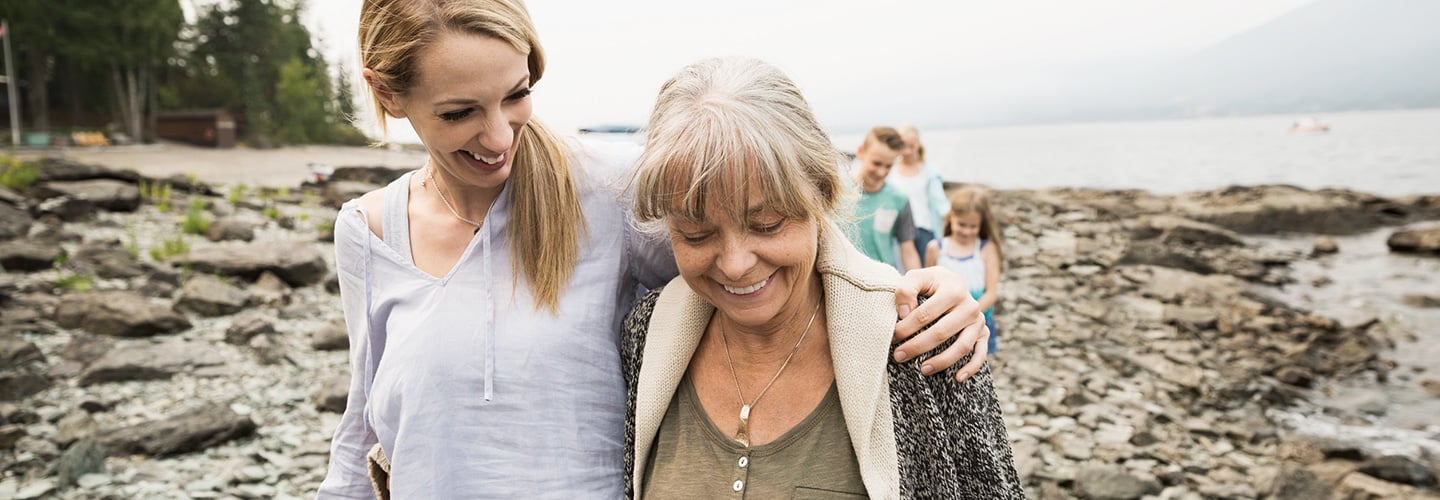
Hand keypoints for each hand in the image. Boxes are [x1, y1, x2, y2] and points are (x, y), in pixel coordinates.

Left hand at [893, 266, 989, 382]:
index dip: (906, 328)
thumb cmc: (930, 284)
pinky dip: (971, 368)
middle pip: (942, 332)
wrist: (953, 283)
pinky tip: (957, 378)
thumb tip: (904, 313)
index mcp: (953, 290)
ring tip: (923, 370)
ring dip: (942, 361)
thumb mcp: (916, 278)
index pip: (925, 314)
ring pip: (962, 346)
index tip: (892, 337)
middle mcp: (970, 306)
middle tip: (899, 356)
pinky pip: (981, 354)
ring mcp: (978, 321)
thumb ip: (906, 290)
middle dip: (917, 347)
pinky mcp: (983, 333)